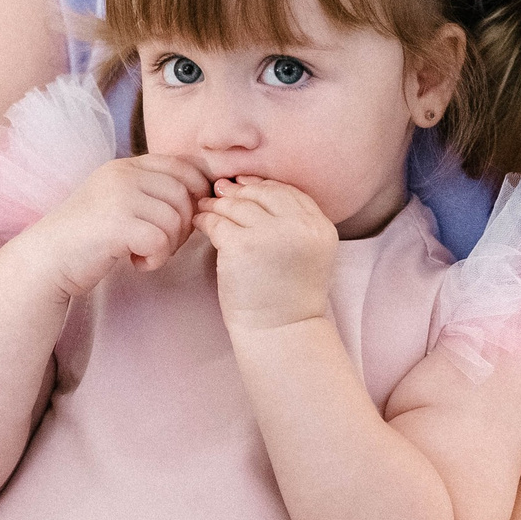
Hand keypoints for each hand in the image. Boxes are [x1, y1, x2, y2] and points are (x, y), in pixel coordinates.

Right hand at [20, 154, 207, 299]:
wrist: (46, 259)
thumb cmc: (87, 236)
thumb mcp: (118, 200)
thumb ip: (149, 191)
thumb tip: (201, 193)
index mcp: (125, 165)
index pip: (181, 165)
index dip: (196, 192)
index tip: (186, 218)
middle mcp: (123, 174)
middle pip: (184, 193)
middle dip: (183, 225)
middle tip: (162, 244)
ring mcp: (119, 197)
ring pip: (175, 219)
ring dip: (168, 245)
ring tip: (145, 253)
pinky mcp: (116, 224)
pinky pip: (160, 241)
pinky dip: (155, 259)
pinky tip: (136, 262)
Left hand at [195, 176, 336, 331]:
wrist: (281, 333)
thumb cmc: (288, 298)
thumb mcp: (305, 253)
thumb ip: (291, 223)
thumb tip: (248, 186)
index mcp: (320, 227)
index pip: (289, 192)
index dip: (263, 186)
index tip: (244, 186)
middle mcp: (300, 227)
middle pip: (263, 193)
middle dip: (239, 191)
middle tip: (220, 191)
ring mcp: (271, 235)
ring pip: (238, 205)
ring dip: (218, 204)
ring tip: (206, 206)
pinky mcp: (242, 246)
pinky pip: (218, 222)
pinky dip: (205, 219)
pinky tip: (199, 222)